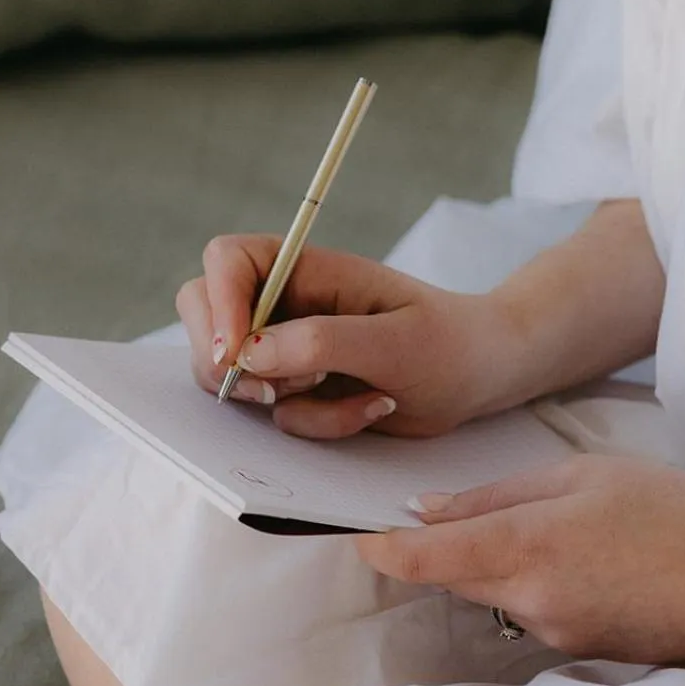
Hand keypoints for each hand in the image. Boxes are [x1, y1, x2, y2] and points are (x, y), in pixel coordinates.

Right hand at [176, 236, 525, 440]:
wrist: (480, 376)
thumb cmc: (448, 341)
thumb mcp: (395, 342)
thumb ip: (323, 342)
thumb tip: (249, 353)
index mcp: (305, 268)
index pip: (229, 261)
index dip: (218, 303)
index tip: (234, 352)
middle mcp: (285, 304)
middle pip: (204, 315)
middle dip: (225, 361)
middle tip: (270, 392)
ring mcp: (286, 348)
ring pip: (234, 377)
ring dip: (290, 402)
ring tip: (360, 397)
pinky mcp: (298, 391)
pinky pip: (276, 417)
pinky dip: (319, 425)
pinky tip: (369, 409)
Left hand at [353, 455, 684, 663]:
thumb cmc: (674, 509)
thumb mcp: (583, 475)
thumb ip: (499, 494)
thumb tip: (427, 511)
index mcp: (529, 547)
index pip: (427, 559)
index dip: (382, 550)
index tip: (354, 537)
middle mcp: (531, 602)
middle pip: (454, 576)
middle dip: (440, 549)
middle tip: (444, 507)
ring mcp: (555, 635)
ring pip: (494, 593)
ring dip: (496, 563)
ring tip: (558, 524)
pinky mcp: (579, 651)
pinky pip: (532, 611)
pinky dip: (535, 583)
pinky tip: (586, 558)